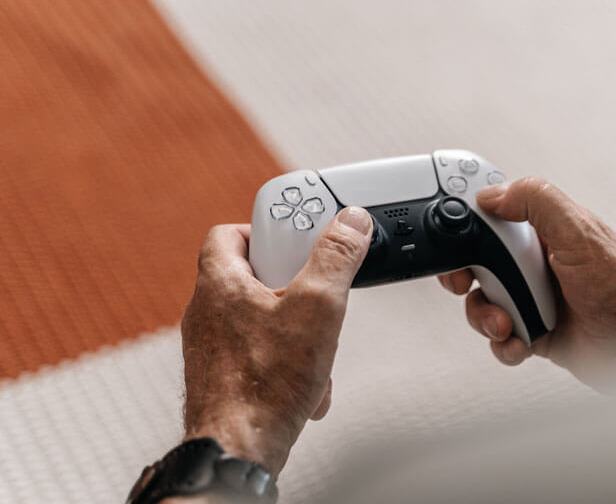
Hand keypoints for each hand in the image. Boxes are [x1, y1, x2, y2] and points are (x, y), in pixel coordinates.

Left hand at [180, 207, 371, 474]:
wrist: (240, 449)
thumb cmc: (264, 386)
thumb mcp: (316, 307)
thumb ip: (335, 258)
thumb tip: (350, 223)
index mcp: (219, 283)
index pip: (229, 232)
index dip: (264, 229)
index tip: (295, 237)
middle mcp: (207, 312)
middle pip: (252, 275)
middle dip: (292, 285)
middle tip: (314, 294)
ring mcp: (213, 346)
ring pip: (261, 318)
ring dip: (295, 328)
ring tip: (314, 345)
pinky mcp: (223, 374)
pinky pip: (260, 352)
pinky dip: (286, 359)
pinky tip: (307, 378)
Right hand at [439, 177, 615, 390]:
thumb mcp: (581, 234)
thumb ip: (538, 203)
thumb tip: (493, 193)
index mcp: (543, 231)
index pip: (493, 214)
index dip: (467, 221)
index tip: (453, 235)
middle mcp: (534, 262)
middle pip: (476, 261)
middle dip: (466, 277)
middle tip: (468, 284)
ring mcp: (532, 297)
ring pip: (482, 302)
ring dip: (486, 317)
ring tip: (509, 323)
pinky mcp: (533, 330)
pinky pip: (499, 337)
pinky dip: (504, 344)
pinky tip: (521, 342)